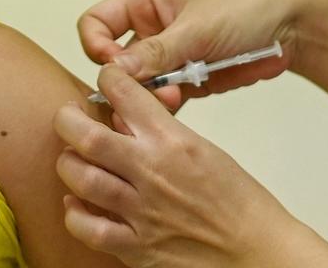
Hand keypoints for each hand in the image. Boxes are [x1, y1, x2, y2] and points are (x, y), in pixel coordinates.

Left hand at [54, 65, 309, 266]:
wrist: (260, 254)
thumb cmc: (239, 204)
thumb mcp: (204, 151)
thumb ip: (159, 131)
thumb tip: (121, 116)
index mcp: (174, 142)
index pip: (124, 93)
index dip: (107, 79)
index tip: (104, 82)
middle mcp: (152, 173)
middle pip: (85, 135)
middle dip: (67, 119)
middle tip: (69, 118)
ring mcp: (141, 212)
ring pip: (78, 177)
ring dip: (69, 164)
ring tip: (74, 160)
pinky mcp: (136, 249)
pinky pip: (87, 228)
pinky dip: (74, 214)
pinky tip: (77, 204)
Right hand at [78, 0, 319, 101]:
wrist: (295, 25)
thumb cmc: (246, 5)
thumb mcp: (197, 26)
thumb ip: (156, 51)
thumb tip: (113, 71)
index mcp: (145, 1)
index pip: (97, 22)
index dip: (96, 45)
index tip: (114, 65)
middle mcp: (150, 28)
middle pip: (114, 59)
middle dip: (127, 78)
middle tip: (150, 90)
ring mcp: (169, 56)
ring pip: (138, 84)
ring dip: (147, 95)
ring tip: (172, 98)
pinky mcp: (187, 79)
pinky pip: (162, 98)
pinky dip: (165, 106)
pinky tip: (177, 106)